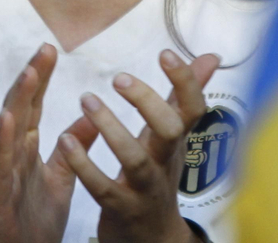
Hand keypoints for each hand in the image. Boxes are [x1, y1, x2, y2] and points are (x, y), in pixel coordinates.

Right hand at [0, 44, 100, 242]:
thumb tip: (91, 116)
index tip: (51, 49)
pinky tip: (7, 120)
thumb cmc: (34, 222)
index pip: (33, 105)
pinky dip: (1, 141)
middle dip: (31, 78)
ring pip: (6, 130)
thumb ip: (73, 148)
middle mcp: (9, 154)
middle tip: (44, 49)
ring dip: (17, 101)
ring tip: (30, 74)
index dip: (41, 77)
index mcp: (24, 150)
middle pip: (19, 108)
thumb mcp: (61, 179)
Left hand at [58, 49, 219, 242]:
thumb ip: (185, 96)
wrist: (152, 237)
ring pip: (135, 160)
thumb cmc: (158, 174)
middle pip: (169, 131)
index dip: (185, 81)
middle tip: (119, 77)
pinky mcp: (121, 209)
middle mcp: (166, 162)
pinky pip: (103, 188)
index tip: (165, 53)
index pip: (193, 108)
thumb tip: (211, 56)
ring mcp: (145, 188)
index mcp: (177, 140)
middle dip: (147, 103)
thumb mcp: (173, 135)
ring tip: (86, 100)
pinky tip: (66, 140)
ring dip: (110, 129)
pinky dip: (84, 164)